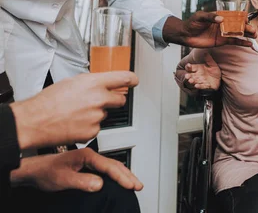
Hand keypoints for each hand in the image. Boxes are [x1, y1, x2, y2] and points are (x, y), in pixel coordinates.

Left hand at [10, 148, 142, 192]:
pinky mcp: (87, 165)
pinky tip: (119, 179)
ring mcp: (89, 160)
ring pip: (112, 166)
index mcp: (87, 156)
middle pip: (115, 165)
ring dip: (124, 174)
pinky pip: (106, 168)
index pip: (110, 167)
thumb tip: (100, 184)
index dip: (122, 177)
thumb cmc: (46, 172)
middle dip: (128, 175)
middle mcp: (90, 155)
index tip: (131, 185)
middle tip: (139, 185)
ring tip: (134, 183)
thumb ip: (82, 181)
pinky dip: (116, 174)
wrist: (34, 170)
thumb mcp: (63, 180)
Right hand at [11, 71, 137, 149]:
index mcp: (94, 83)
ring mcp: (97, 117)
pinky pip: (97, 127)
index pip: (124, 78)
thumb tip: (103, 83)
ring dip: (97, 113)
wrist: (33, 122)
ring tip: (76, 112)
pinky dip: (89, 126)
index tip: (134, 81)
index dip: (131, 80)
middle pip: (120, 99)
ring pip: (105, 114)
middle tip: (98, 101)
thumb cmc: (48, 102)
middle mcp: (99, 99)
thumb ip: (92, 82)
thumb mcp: (72, 82)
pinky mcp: (93, 131)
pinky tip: (75, 123)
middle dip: (113, 100)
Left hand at [163, 12, 256, 47]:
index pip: (234, 16)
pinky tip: (249, 44)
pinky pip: (234, 42)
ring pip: (238, 33)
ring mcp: (224, 33)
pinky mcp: (222, 41)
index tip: (247, 20)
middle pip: (239, 25)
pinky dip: (241, 43)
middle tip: (254, 31)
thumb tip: (221, 19)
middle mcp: (224, 24)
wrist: (185, 34)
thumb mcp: (200, 17)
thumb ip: (210, 17)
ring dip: (247, 35)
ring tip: (255, 36)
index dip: (242, 17)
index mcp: (220, 16)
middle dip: (247, 27)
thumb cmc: (192, 23)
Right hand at [178, 53, 220, 92]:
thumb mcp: (213, 64)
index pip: (191, 68)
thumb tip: (206, 53)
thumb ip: (209, 59)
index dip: (189, 67)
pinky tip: (196, 86)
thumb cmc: (214, 72)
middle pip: (191, 75)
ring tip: (191, 80)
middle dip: (188, 76)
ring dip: (192, 81)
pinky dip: (199, 86)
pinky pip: (202, 86)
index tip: (188, 65)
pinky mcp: (206, 86)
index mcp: (198, 69)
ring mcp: (201, 81)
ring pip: (195, 81)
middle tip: (187, 76)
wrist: (220, 79)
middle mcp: (198, 75)